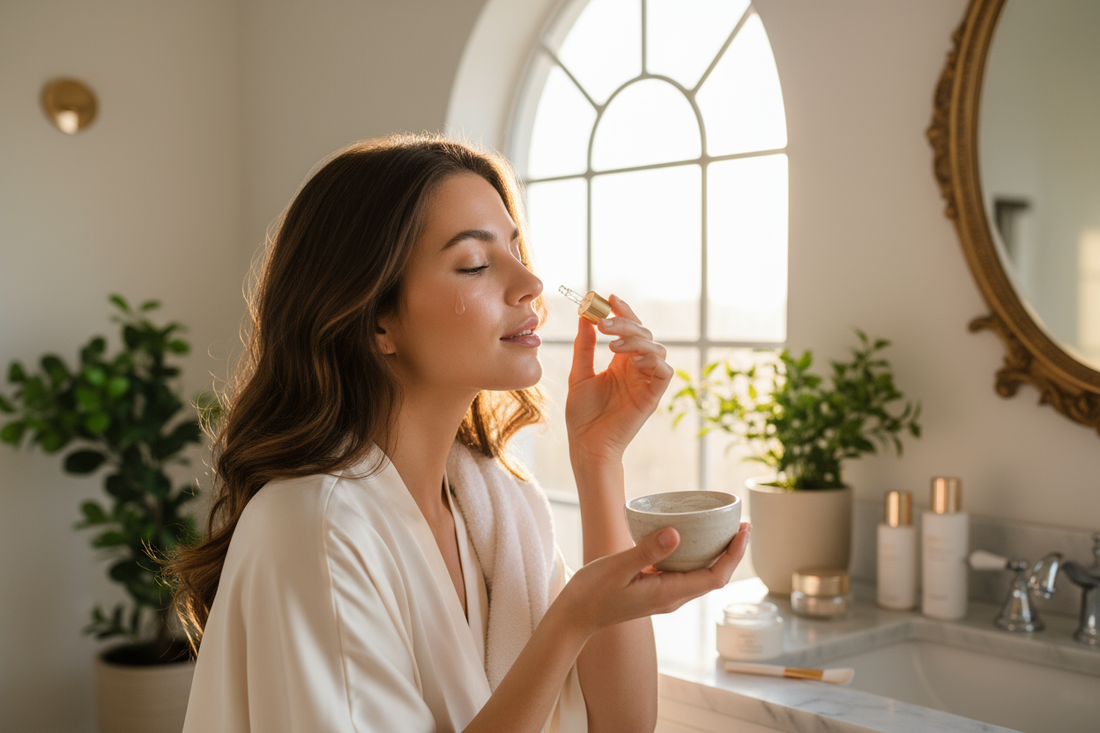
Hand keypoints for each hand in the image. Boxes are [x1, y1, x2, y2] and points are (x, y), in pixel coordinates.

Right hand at [557, 522, 751, 638]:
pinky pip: (684, 572)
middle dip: (732, 552)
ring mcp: (665, 595)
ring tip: (724, 528)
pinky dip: (695, 555)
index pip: (715, 577)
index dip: (733, 555)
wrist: (576, 615)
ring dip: (717, 554)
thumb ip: (647, 551)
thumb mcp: (618, 568)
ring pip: (701, 575)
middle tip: (742, 524)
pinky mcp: (656, 589)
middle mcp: (673, 597)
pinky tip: (690, 538)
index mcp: (669, 594)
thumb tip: (677, 533)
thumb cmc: (593, 593)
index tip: (743, 531)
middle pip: (714, 576)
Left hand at [566, 295, 674, 462]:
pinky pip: (664, 372)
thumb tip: (584, 315)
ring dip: (636, 340)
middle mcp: (636, 368)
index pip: (629, 329)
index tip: (609, 297)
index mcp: (620, 362)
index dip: (623, 311)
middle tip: (603, 323)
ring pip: (656, 348)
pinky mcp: (653, 396)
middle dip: (625, 323)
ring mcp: (646, 381)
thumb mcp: (580, 373)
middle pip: (643, 334)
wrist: (586, 444)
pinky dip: (652, 360)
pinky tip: (631, 359)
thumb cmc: (582, 414)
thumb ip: (584, 346)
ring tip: (612, 344)